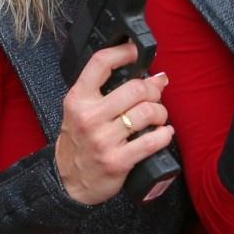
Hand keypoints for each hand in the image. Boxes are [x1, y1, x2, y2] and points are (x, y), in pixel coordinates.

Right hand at [54, 42, 173, 205]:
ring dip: (161, 113)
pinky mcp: (117, 161)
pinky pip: (152, 141)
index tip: (136, 53)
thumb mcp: (82, 110)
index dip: (124, 52)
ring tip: (159, 118)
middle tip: (155, 96)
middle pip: (135, 88)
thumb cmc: (80, 142)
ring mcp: (103, 140)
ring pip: (148, 112)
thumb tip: (156, 77)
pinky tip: (163, 134)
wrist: (69, 181)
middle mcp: (89, 117)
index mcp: (78, 100)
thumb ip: (109, 91)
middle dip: (153, 90)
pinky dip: (164, 135)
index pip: (101, 63)